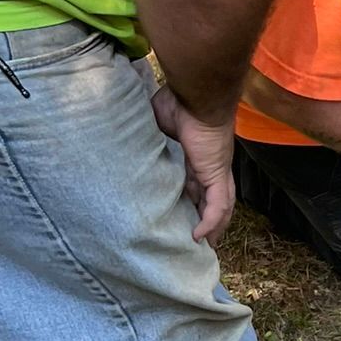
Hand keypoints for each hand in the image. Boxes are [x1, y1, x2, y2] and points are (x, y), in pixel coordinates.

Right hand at [152, 85, 235, 243]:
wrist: (196, 94)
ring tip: (203, 247)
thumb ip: (146, 134)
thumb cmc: (177, 101)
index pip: (198, 185)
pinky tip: (199, 237)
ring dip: (213, 228)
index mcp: (197, 155)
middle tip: (199, 241)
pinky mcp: (217, 173)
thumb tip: (120, 133)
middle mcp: (210, 166)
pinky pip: (217, 205)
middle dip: (208, 222)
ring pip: (221, 207)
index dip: (194, 203)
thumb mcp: (155, 122)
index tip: (184, 218)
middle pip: (213, 201)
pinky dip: (210, 222)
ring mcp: (216, 171)